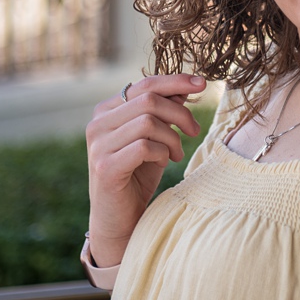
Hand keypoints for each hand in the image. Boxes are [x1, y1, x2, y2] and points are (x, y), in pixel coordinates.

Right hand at [86, 74, 203, 267]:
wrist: (122, 218)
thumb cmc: (139, 174)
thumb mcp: (156, 137)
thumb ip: (165, 111)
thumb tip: (187, 85)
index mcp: (107, 111)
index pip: (144, 84)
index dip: (175, 81)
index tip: (202, 84)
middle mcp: (97, 124)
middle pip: (149, 100)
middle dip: (180, 113)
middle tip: (194, 131)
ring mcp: (98, 145)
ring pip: (147, 122)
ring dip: (172, 138)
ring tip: (176, 154)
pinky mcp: (105, 166)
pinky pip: (144, 147)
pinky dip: (162, 153)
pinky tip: (164, 163)